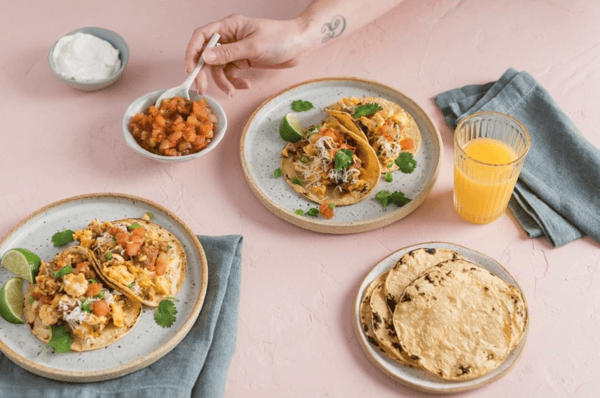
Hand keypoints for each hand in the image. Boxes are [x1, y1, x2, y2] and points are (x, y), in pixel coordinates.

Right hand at [185, 14, 307, 95]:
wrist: (300, 45)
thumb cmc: (280, 38)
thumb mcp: (253, 47)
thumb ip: (228, 53)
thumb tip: (204, 57)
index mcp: (229, 26)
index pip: (201, 37)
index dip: (193, 52)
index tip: (191, 70)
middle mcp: (229, 37)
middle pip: (207, 55)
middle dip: (205, 73)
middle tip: (203, 90)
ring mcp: (235, 49)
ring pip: (219, 68)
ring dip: (223, 81)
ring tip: (233, 91)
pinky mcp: (243, 60)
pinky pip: (231, 73)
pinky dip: (235, 81)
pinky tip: (245, 85)